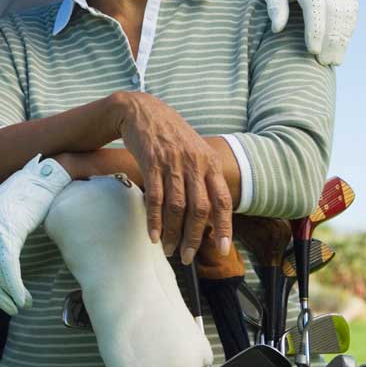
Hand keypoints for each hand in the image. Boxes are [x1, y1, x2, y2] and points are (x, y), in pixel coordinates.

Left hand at [0, 155, 70, 314]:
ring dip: (7, 295)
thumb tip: (2, 265)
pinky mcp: (9, 229)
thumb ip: (0, 238)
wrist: (43, 176)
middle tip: (10, 309)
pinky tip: (22, 297)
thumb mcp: (8, 219)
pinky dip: (14, 286)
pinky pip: (7, 266)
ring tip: (21, 304)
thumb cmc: (30, 199)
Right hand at [114, 92, 231, 263]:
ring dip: (174, 233)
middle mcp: (195, 163)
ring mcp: (173, 162)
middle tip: (188, 257)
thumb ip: (204, 176)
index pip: (222, 200)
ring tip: (169, 250)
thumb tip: (209, 210)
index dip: (224, 227)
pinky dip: (154, 219)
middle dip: (195, 237)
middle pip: (200, 208)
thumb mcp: (195, 150)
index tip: (222, 250)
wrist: (142, 110)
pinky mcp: (152, 162)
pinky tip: (153, 235)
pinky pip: (155, 197)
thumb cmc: (170, 134)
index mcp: (210, 163)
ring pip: (177, 206)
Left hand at [257, 0, 357, 65]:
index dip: (316, 29)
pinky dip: (350, 25)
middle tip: (326, 62)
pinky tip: (344, 41)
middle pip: (335, 11)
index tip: (313, 50)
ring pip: (347, 9)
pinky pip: (352, 5)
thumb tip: (277, 29)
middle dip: (332, 39)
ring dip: (344, 36)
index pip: (315, 5)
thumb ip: (275, 6)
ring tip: (336, 58)